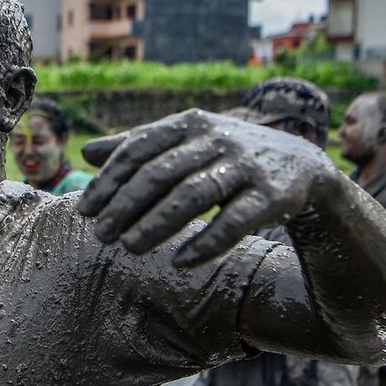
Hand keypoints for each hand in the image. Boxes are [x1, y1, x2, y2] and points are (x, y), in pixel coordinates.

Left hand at [77, 109, 338, 266]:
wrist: (300, 165)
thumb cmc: (225, 155)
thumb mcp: (184, 142)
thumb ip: (138, 145)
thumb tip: (86, 152)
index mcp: (189, 124)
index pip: (138, 150)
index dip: (109, 182)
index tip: (86, 211)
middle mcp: (217, 139)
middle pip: (160, 174)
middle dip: (125, 206)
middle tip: (101, 235)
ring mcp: (246, 166)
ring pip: (193, 196)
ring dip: (157, 225)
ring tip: (129, 248)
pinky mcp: (271, 196)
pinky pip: (234, 222)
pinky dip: (206, 244)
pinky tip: (179, 262)